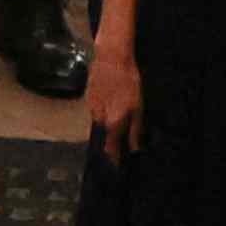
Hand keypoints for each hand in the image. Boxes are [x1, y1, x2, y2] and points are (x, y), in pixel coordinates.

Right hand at [81, 14, 145, 158]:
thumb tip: (134, 148)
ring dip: (108, 120)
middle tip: (120, 137)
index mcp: (112, 121)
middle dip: (111, 137)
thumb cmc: (129, 81)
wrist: (111, 57)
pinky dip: (104, 108)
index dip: (113, 158)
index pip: (111, 147)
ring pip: (100, 121)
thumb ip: (135, 128)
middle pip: (105, 134)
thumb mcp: (138, 106)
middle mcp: (99, 118)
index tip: (115, 168)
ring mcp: (91, 107)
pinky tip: (111, 98)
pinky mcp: (88, 96)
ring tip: (118, 110)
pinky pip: (96, 109)